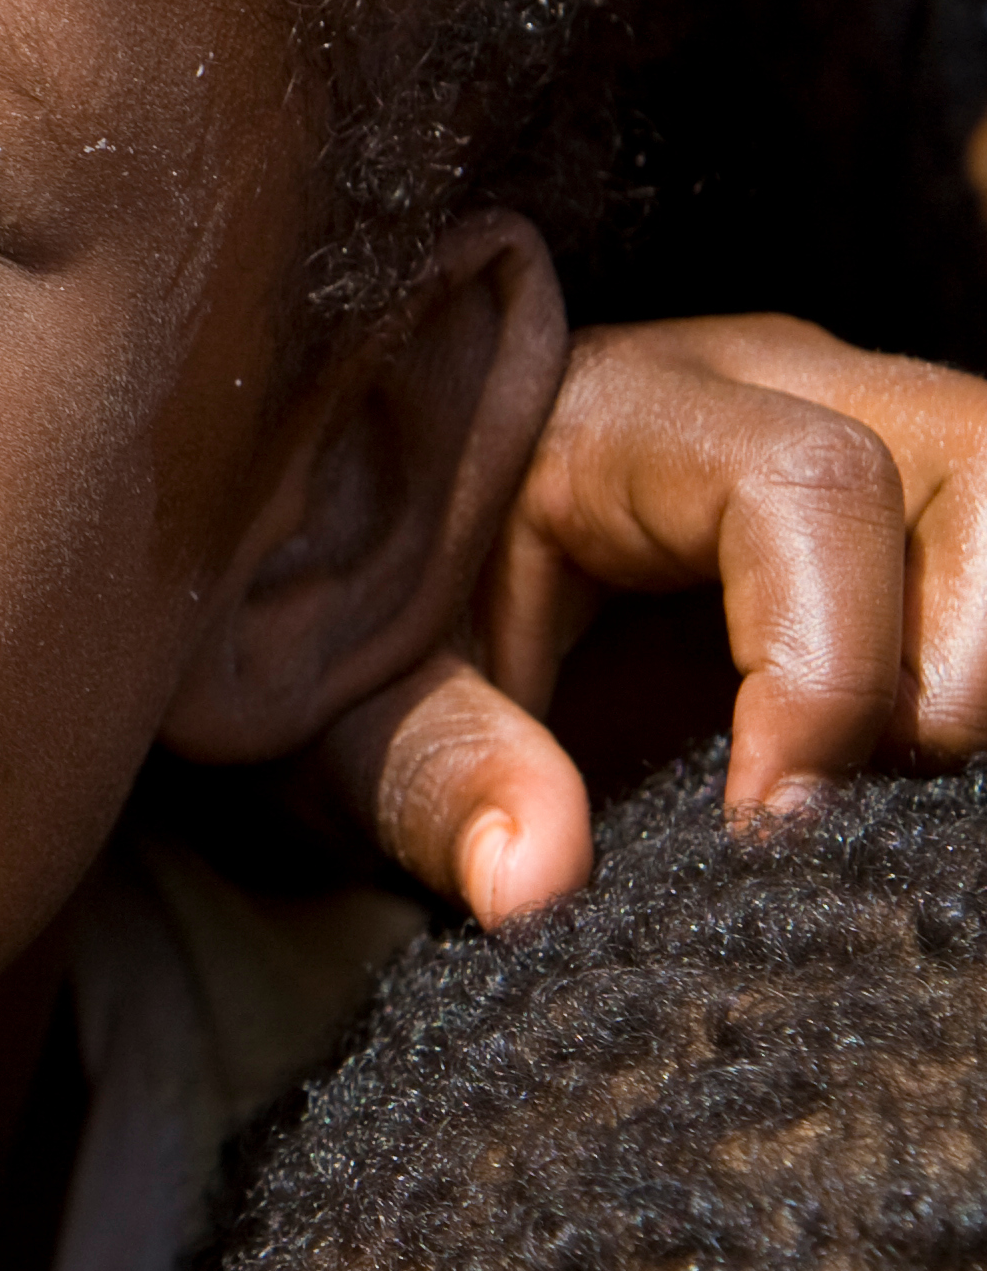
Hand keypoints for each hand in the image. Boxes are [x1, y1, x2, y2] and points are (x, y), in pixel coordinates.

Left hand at [324, 316, 986, 921]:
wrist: (352, 564)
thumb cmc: (348, 619)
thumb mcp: (347, 700)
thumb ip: (432, 775)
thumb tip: (530, 883)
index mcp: (624, 408)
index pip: (805, 484)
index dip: (825, 665)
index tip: (768, 824)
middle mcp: (776, 387)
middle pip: (975, 472)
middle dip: (947, 676)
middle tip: (829, 815)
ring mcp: (863, 431)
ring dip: (977, 677)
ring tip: (870, 792)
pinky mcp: (905, 509)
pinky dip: (970, 685)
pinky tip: (888, 782)